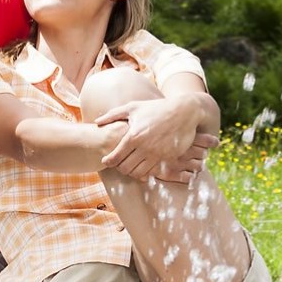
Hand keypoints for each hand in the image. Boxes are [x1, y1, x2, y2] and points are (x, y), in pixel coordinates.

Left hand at [97, 96, 218, 180]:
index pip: (115, 157)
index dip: (108, 161)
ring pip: (138, 173)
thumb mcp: (134, 107)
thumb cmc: (157, 108)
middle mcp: (144, 148)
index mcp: (133, 136)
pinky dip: (146, 172)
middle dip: (119, 168)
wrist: (184, 112)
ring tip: (131, 165)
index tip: (106, 160)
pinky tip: (144, 165)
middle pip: (125, 169)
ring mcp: (157, 155)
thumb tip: (97, 122)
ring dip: (132, 171)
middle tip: (119, 163)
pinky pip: (152, 172)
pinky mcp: (167, 159)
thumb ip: (113, 115)